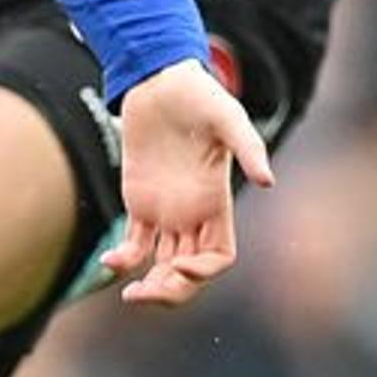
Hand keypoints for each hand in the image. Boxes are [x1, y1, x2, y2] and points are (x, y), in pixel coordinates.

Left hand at [103, 59, 272, 308]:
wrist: (158, 81)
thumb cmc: (198, 95)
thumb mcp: (227, 117)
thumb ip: (247, 147)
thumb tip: (269, 182)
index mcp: (216, 203)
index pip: (219, 256)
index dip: (204, 271)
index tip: (179, 265)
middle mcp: (193, 213)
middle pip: (189, 270)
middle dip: (173, 290)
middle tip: (143, 296)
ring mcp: (165, 210)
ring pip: (162, 264)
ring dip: (149, 285)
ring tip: (129, 295)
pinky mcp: (138, 201)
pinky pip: (133, 243)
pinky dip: (123, 260)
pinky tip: (108, 262)